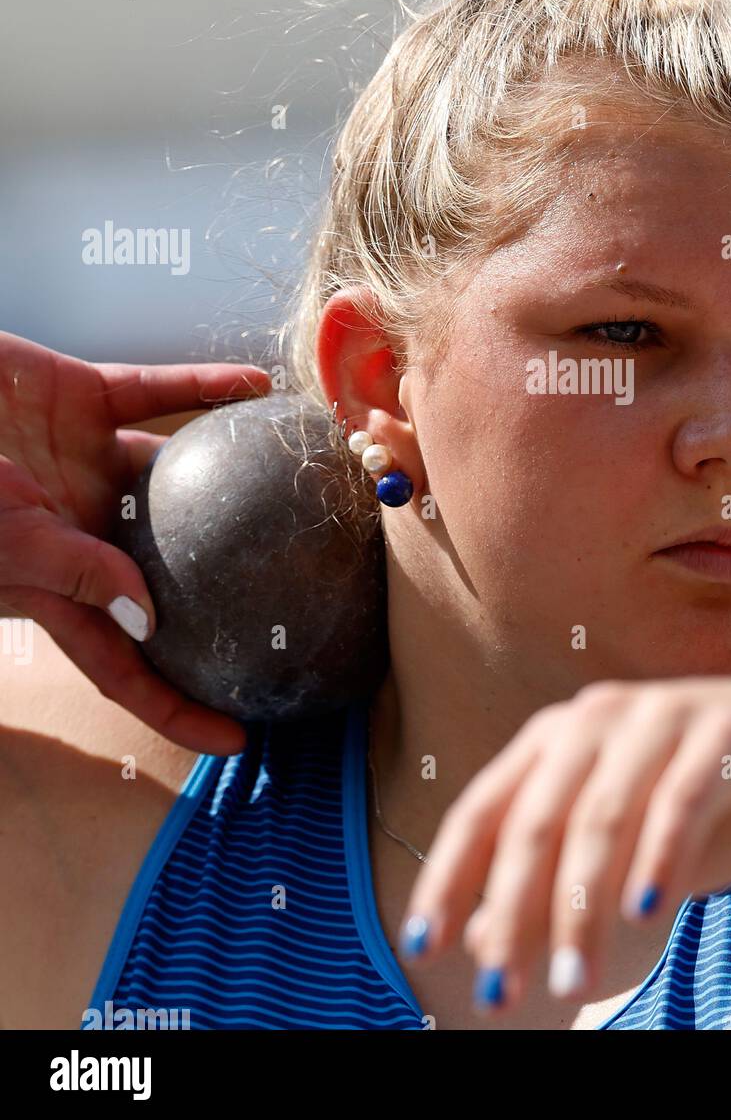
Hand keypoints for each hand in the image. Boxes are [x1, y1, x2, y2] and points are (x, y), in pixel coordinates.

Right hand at [0, 331, 269, 753]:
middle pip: (172, 572)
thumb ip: (71, 572)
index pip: (122, 664)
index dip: (174, 709)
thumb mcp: (2, 536)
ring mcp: (85, 464)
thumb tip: (146, 618)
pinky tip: (256, 386)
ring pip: (180, 476)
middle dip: (231, 590)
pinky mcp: (81, 398)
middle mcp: (82, 527)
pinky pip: (157, 392)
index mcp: (55, 582)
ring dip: (236, 472)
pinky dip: (204, 386)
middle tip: (305, 603)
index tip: (239, 741)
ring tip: (297, 475)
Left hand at [397, 674, 730, 1014]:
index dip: (448, 878)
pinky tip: (646, 914)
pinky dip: (657, 857)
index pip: (484, 809)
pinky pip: (682, 796)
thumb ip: (560, 886)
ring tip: (573, 983)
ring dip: (581, 908)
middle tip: (501, 994)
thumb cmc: (712, 809)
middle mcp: (599, 716)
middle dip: (513, 912)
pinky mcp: (728, 728)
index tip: (422, 948)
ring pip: (602, 815)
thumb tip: (482, 942)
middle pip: (536, 820)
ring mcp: (662, 715)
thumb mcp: (628, 857)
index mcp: (558, 738)